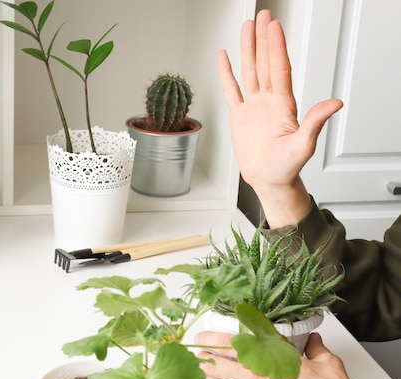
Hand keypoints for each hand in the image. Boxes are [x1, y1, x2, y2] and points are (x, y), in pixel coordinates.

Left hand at [195, 331, 385, 378]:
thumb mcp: (324, 363)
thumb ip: (313, 348)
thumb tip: (311, 340)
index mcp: (269, 362)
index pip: (228, 344)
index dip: (209, 338)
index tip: (202, 336)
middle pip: (215, 366)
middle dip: (201, 359)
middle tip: (195, 355)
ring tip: (197, 373)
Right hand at [218, 10, 342, 227]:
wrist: (268, 180)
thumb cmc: (286, 167)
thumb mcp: (303, 145)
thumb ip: (315, 122)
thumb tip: (335, 103)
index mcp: (283, 105)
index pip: (279, 69)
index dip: (276, 47)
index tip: (274, 27)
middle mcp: (268, 101)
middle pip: (264, 63)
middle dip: (263, 39)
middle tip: (262, 16)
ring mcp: (253, 107)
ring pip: (249, 71)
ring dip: (247, 50)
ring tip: (246, 28)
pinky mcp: (239, 116)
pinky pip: (231, 90)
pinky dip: (226, 74)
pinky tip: (224, 58)